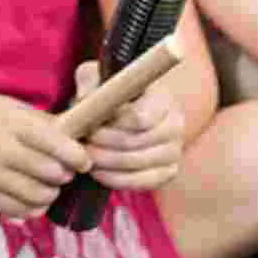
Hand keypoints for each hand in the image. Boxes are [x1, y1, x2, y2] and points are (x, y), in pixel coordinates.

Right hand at [0, 93, 91, 217]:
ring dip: (50, 193)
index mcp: (12, 124)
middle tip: (62, 169)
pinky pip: (20, 211)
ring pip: (40, 197)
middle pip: (52, 174)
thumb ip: (42, 123)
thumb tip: (80, 136)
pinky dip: (32, 208)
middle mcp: (1, 150)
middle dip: (65, 175)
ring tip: (47, 183)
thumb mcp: (9, 107)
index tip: (83, 160)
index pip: (58, 146)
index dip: (79, 157)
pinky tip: (30, 195)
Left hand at [75, 59, 186, 190]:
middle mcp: (174, 126)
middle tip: (84, 142)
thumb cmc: (111, 88)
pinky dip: (118, 180)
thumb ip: (90, 81)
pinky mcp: (168, 172)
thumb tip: (85, 99)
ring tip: (86, 156)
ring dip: (108, 163)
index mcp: (162, 99)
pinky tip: (98, 172)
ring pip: (140, 165)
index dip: (114, 124)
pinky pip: (144, 183)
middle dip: (106, 145)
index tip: (91, 124)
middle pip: (138, 143)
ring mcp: (174, 152)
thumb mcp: (97, 75)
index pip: (142, 118)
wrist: (130, 108)